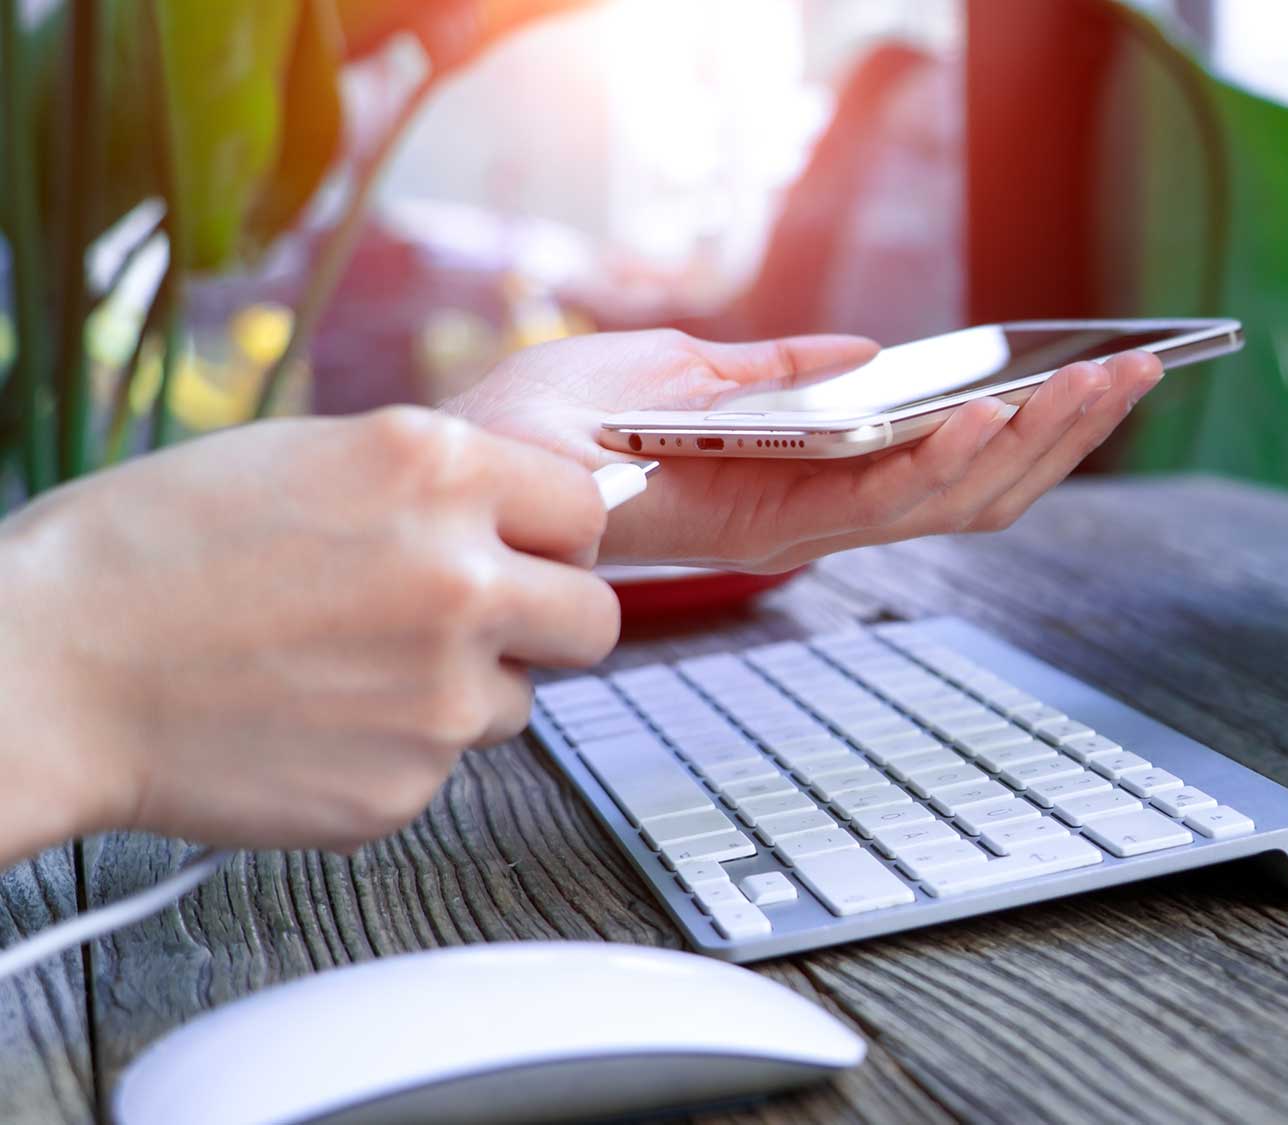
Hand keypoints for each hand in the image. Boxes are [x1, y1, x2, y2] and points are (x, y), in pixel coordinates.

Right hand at [0, 408, 617, 861]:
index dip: (555, 533)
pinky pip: (448, 763)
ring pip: (522, 699)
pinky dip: (402, 747)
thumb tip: (520, 512)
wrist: (51, 670)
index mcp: (438, 471)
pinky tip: (321, 719)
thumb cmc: (150, 551)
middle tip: (483, 620)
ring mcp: (441, 694)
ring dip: (467, 687)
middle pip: (596, 618)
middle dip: (549, 620)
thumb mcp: (312, 456)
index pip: (587, 508)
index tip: (532, 549)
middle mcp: (460, 580)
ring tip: (358, 668)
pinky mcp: (407, 786)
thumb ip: (436, 485)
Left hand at [445, 329, 1163, 570]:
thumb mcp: (692, 366)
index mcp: (816, 467)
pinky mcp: (774, 530)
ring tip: (1106, 384)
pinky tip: (997, 407)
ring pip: (953, 502)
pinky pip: (886, 503)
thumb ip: (786, 367)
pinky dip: (949, 461)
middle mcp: (824, 508)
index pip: (948, 453)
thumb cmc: (571, 414)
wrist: (486, 457)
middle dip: (1066, 434)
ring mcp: (805, 525)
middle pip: (976, 486)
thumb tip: (866, 351)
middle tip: (1142, 373)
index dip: (1033, 420)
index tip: (1102, 369)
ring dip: (1036, 444)